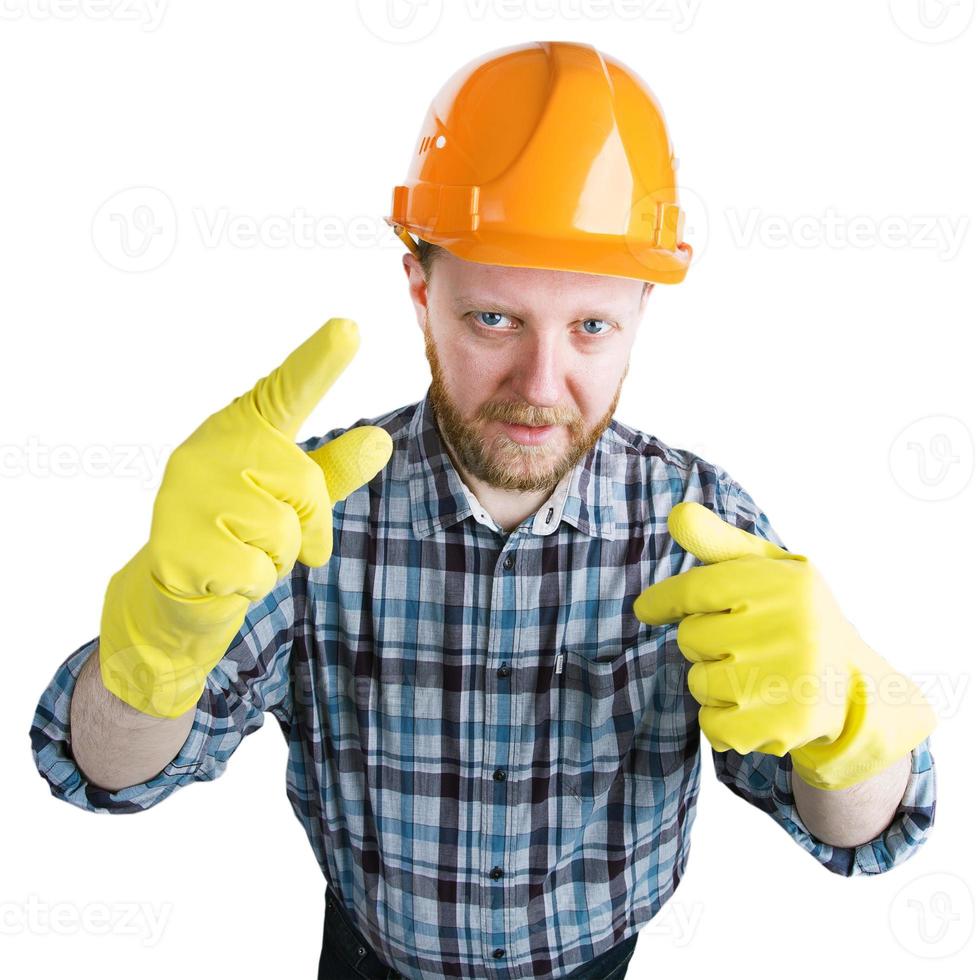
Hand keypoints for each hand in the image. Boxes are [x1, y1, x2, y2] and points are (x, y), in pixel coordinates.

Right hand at [98, 318, 392, 717]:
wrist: (182, 588)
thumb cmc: (243, 530)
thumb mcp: (295, 498)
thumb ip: (335, 469)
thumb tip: (382, 440)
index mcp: (241, 428)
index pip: (287, 391)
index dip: (319, 361)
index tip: (350, 327)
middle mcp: (208, 449)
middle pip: (305, 485)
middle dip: (304, 525)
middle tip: (267, 537)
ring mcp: (186, 495)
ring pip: (283, 532)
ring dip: (277, 558)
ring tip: (240, 552)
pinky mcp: (179, 545)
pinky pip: (258, 572)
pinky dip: (253, 585)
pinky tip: (223, 577)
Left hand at [632, 502, 935, 789]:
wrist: (855, 688)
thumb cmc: (793, 618)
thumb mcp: (767, 571)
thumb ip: (718, 542)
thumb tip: (677, 514)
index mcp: (787, 582)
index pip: (697, 588)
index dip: (663, 600)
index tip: (647, 610)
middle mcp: (795, 627)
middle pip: (692, 637)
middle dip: (704, 643)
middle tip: (743, 645)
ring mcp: (793, 679)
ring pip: (699, 683)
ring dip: (713, 684)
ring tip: (753, 677)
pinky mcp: (787, 726)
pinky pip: (712, 726)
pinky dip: (720, 722)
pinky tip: (753, 709)